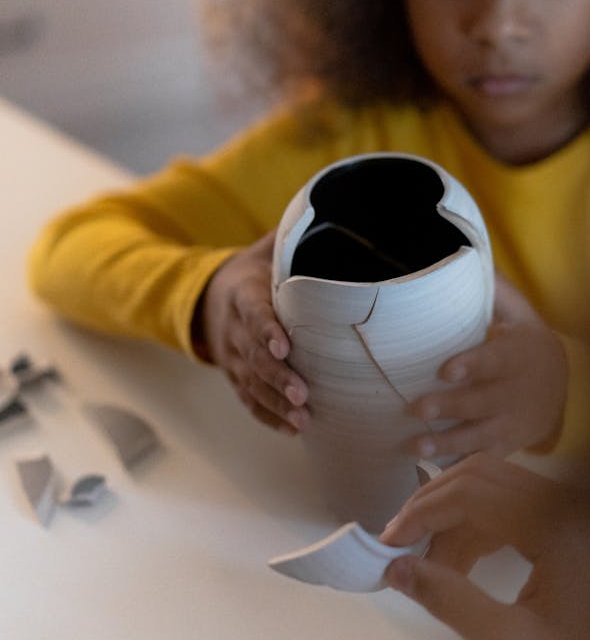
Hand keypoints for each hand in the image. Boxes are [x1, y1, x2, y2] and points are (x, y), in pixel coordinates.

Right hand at [196, 231, 309, 432]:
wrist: (208, 297)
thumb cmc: (253, 272)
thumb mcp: (265, 249)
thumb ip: (293, 239)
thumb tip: (332, 210)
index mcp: (242, 294)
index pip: (253, 312)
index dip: (266, 330)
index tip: (284, 346)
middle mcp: (234, 329)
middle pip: (252, 355)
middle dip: (276, 376)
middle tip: (302, 393)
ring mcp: (232, 357)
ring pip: (251, 383)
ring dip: (276, 403)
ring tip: (303, 418)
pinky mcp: (236, 377)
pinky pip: (248, 400)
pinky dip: (268, 416)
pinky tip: (292, 429)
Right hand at [381, 454, 589, 639]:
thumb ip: (451, 602)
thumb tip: (395, 569)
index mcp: (552, 520)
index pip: (468, 492)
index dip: (420, 514)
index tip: (387, 547)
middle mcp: (561, 495)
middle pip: (477, 473)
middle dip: (431, 505)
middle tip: (399, 547)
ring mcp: (567, 500)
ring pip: (490, 483)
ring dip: (451, 514)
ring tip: (426, 563)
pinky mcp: (568, 513)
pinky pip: (508, 501)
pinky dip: (476, 523)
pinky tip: (456, 562)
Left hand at [409, 272, 567, 459]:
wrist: (561, 385)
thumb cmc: (524, 343)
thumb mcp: (520, 314)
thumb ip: (495, 291)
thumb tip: (469, 253)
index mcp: (517, 356)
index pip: (493, 360)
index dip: (471, 365)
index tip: (445, 369)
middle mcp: (516, 392)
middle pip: (482, 402)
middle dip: (449, 407)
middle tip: (415, 407)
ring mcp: (513, 423)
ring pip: (480, 435)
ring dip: (447, 442)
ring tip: (415, 445)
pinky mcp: (507, 445)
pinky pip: (484, 458)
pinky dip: (460, 465)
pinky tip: (429, 470)